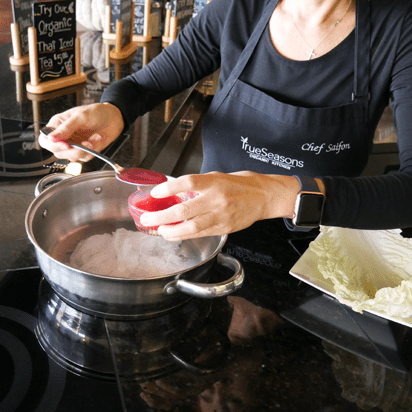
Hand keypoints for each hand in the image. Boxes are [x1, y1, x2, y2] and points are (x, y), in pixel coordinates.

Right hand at [38, 102, 124, 161]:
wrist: (114, 117)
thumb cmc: (96, 112)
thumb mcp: (80, 116)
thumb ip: (66, 128)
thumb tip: (51, 138)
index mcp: (58, 125)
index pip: (45, 140)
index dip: (52, 145)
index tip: (65, 145)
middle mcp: (64, 137)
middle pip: (58, 152)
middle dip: (73, 150)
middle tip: (84, 143)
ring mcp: (74, 145)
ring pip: (72, 157)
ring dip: (85, 150)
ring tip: (95, 137)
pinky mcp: (84, 151)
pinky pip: (85, 158)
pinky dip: (93, 150)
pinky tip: (98, 139)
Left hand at [139, 172, 300, 240]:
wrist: (264, 196)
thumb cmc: (240, 184)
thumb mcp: (217, 176)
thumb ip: (197, 184)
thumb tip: (174, 191)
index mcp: (214, 182)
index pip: (187, 183)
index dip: (168, 188)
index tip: (155, 193)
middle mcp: (217, 199)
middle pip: (184, 210)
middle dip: (162, 217)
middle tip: (147, 219)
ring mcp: (221, 216)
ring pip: (191, 227)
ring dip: (171, 231)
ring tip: (159, 230)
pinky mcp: (224, 228)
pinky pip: (201, 234)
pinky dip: (184, 235)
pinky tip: (173, 235)